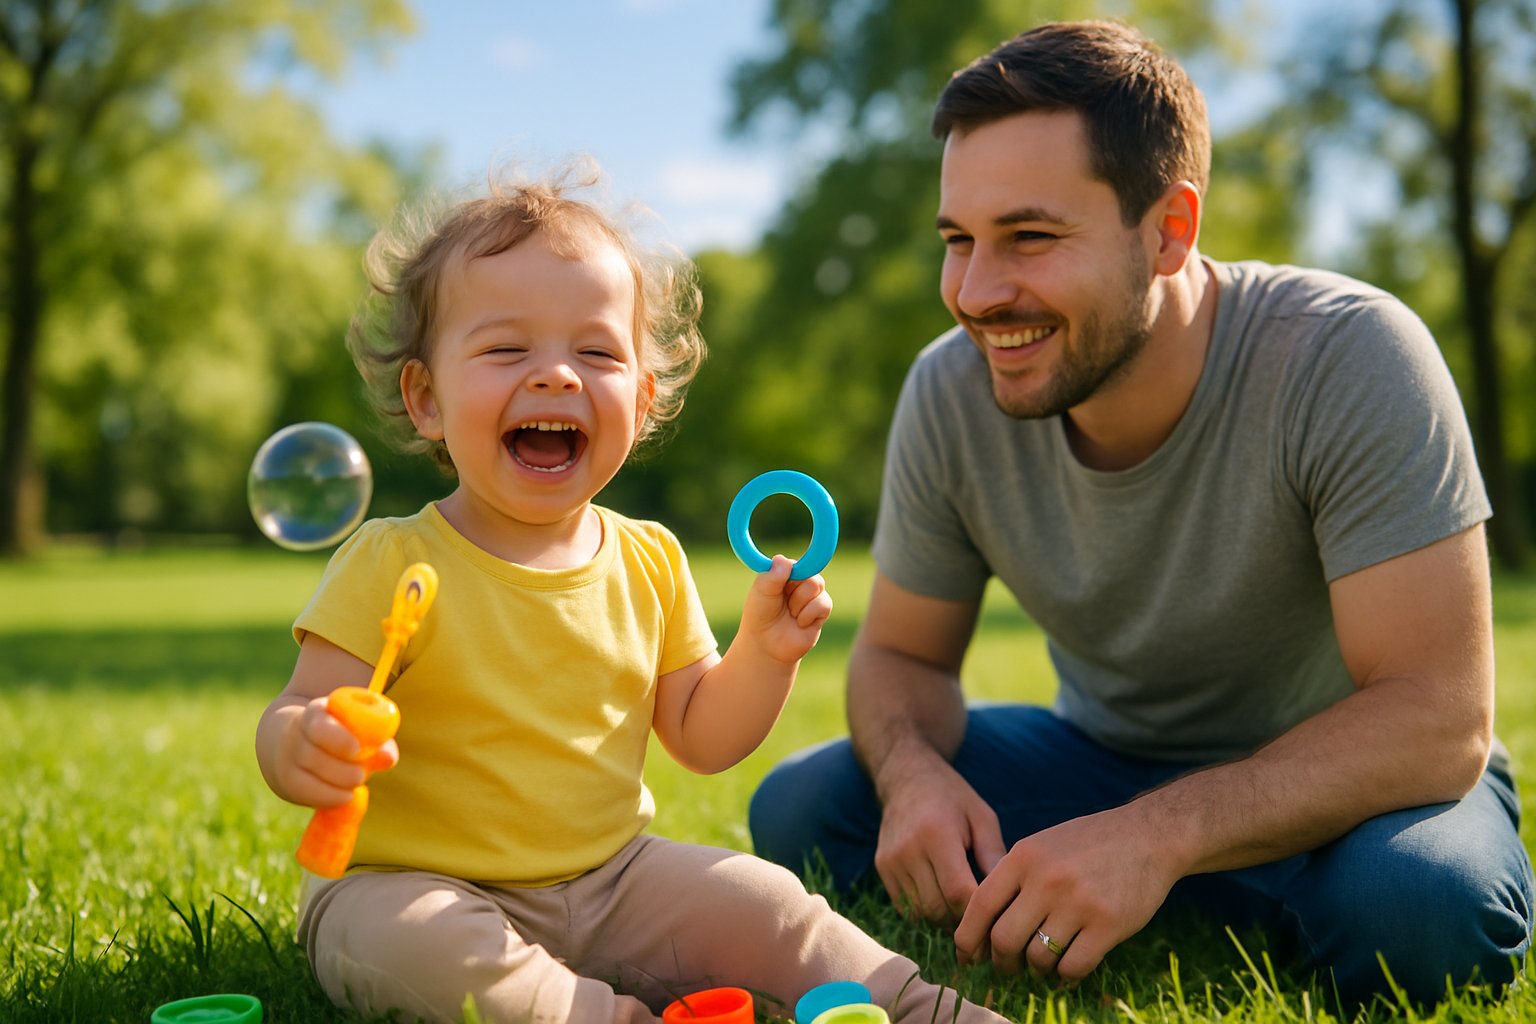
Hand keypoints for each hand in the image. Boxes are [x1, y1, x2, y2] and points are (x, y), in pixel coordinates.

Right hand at [276, 696, 399, 808]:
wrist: (296, 738)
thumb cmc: (339, 731)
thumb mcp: (357, 727)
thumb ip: (377, 740)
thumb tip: (387, 759)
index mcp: (315, 715)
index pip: (320, 726)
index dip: (338, 738)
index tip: (356, 749)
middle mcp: (295, 736)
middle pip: (312, 756)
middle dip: (340, 770)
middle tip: (361, 776)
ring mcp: (287, 760)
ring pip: (305, 778)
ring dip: (335, 786)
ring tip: (355, 785)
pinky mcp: (287, 782)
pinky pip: (304, 794)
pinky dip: (327, 798)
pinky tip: (344, 796)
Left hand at [739, 554, 832, 663]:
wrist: (767, 644)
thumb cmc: (760, 615)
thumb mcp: (761, 592)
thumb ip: (772, 576)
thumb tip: (784, 560)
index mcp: (784, 572)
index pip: (794, 563)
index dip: (790, 573)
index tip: (781, 584)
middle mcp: (800, 580)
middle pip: (809, 572)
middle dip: (794, 590)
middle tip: (783, 603)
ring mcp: (812, 595)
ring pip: (816, 585)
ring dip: (799, 603)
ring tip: (790, 614)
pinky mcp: (822, 611)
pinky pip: (824, 603)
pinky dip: (808, 614)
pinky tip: (799, 622)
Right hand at [873, 757, 1007, 922]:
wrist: (906, 777)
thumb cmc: (952, 797)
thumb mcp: (981, 816)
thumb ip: (994, 854)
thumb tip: (1009, 895)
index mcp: (937, 834)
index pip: (958, 892)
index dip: (979, 911)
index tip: (999, 915)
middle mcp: (908, 850)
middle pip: (938, 907)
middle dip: (963, 920)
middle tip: (985, 920)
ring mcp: (891, 860)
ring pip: (920, 912)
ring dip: (944, 920)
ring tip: (965, 913)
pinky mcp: (882, 868)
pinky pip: (905, 907)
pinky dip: (926, 912)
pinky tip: (943, 901)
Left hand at [954, 805, 1178, 982]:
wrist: (1147, 835)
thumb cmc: (1088, 844)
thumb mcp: (1041, 847)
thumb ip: (1011, 879)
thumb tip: (980, 927)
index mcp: (1023, 857)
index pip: (980, 906)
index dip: (968, 938)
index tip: (966, 956)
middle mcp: (1046, 879)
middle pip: (1004, 940)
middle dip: (1002, 963)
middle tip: (1008, 967)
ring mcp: (1078, 903)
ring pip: (1038, 958)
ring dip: (1037, 969)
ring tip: (1043, 965)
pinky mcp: (1109, 924)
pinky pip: (1073, 966)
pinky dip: (1066, 975)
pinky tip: (1068, 970)